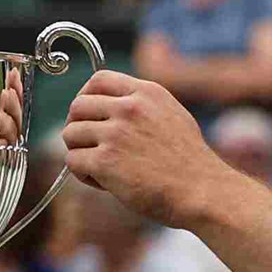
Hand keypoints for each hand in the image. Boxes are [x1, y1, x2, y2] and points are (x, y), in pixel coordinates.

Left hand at [61, 71, 227, 230]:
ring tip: (100, 169)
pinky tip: (103, 183)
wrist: (201, 191)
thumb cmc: (189, 162)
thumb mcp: (172, 115)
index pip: (98, 80)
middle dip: (77, 127)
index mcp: (146, 93)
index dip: (85, 97)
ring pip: (71, 134)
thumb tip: (110, 108)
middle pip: (77, 106)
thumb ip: (143, 106)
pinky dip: (82, 174)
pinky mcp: (106, 161)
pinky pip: (73, 160)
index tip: (88, 116)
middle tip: (89, 147)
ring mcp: (116, 133)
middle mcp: (129, 108)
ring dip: (80, 153)